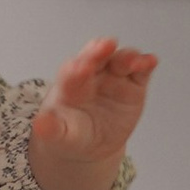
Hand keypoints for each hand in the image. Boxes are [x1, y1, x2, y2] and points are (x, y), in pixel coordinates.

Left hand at [28, 36, 155, 189]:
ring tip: (132, 62)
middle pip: (94, 57)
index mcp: (68, 85)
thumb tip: (39, 126)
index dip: (76, 70)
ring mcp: (113, 77)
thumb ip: (51, 129)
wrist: (92, 143)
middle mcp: (91, 75)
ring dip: (126, 57)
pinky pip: (140, 71)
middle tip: (103, 46)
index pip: (70, 73)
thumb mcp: (59, 136)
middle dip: (98, 51)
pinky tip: (150, 61)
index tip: (80, 67)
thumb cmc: (71, 133)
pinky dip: (145, 63)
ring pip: (119, 60)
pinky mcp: (133, 84)